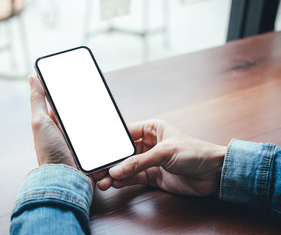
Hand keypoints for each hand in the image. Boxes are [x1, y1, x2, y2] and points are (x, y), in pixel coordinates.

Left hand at [29, 76, 106, 184]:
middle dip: (86, 103)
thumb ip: (37, 100)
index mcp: (52, 124)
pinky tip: (110, 123)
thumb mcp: (40, 122)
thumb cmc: (49, 152)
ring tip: (106, 104)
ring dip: (97, 117)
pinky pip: (99, 136)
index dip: (68, 92)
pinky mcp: (90, 150)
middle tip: (96, 89)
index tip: (77, 79)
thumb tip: (31, 78)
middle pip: (78, 112)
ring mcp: (78, 141)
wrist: (66, 178)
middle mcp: (65, 132)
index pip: (61, 103)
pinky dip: (104, 130)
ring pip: (90, 123)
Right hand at [99, 120, 225, 195]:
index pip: (125, 134)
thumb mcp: (164, 153)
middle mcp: (149, 144)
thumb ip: (139, 162)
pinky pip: (134, 177)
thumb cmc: (196, 152)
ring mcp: (150, 160)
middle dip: (111, 161)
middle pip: (124, 152)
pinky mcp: (153, 175)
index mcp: (152, 129)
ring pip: (127, 167)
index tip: (97, 151)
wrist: (214, 173)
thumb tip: (116, 170)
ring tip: (102, 180)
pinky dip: (124, 181)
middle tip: (96, 169)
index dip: (111, 143)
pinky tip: (114, 183)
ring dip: (115, 174)